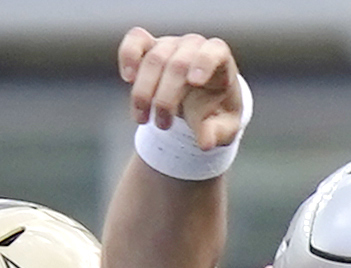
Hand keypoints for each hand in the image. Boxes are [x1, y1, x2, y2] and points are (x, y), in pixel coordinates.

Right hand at [119, 29, 247, 150]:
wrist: (200, 104)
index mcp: (219, 59)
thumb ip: (216, 133)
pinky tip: (128, 78)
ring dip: (144, 93)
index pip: (214, 51)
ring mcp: (170, 45)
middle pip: (177, 63)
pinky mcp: (149, 48)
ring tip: (142, 120)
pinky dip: (128, 56)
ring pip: (153, 58)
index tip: (194, 82)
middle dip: (166, 98)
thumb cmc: (215, 111)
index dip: (204, 63)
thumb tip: (204, 144)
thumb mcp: (223, 127)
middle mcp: (194, 46)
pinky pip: (136, 40)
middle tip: (163, 126)